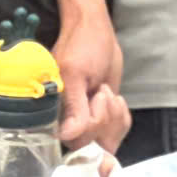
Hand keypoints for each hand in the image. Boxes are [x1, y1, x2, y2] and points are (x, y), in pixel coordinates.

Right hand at [53, 9, 131, 153]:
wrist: (96, 31)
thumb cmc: (83, 45)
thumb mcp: (77, 73)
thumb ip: (73, 107)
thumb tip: (65, 136)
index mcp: (54, 113)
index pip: (78, 141)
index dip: (95, 124)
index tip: (99, 95)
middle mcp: (67, 122)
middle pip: (95, 144)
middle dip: (107, 117)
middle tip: (103, 90)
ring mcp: (85, 122)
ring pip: (108, 140)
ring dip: (116, 115)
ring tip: (106, 91)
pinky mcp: (99, 118)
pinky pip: (116, 132)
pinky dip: (122, 116)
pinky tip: (115, 98)